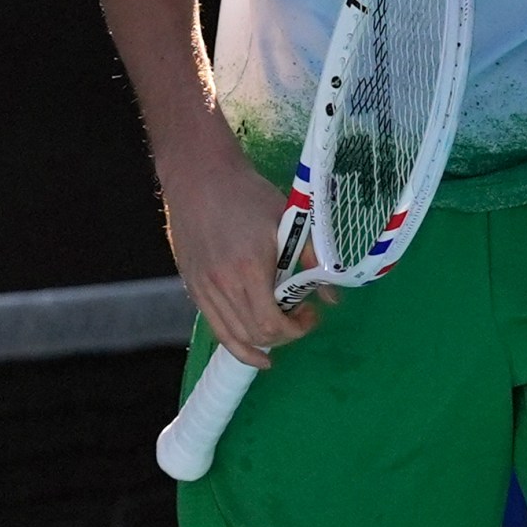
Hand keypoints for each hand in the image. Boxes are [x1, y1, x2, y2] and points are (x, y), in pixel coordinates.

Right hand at [161, 149, 319, 368]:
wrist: (200, 178)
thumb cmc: (248, 194)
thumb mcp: (287, 219)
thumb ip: (311, 258)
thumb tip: (333, 296)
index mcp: (250, 270)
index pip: (272, 324)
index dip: (297, 329)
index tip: (311, 312)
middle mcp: (223, 286)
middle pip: (256, 335)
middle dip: (285, 334)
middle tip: (300, 315)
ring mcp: (204, 290)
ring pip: (234, 337)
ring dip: (261, 342)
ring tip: (280, 334)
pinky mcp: (193, 288)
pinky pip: (215, 328)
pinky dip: (235, 343)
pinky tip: (251, 348)